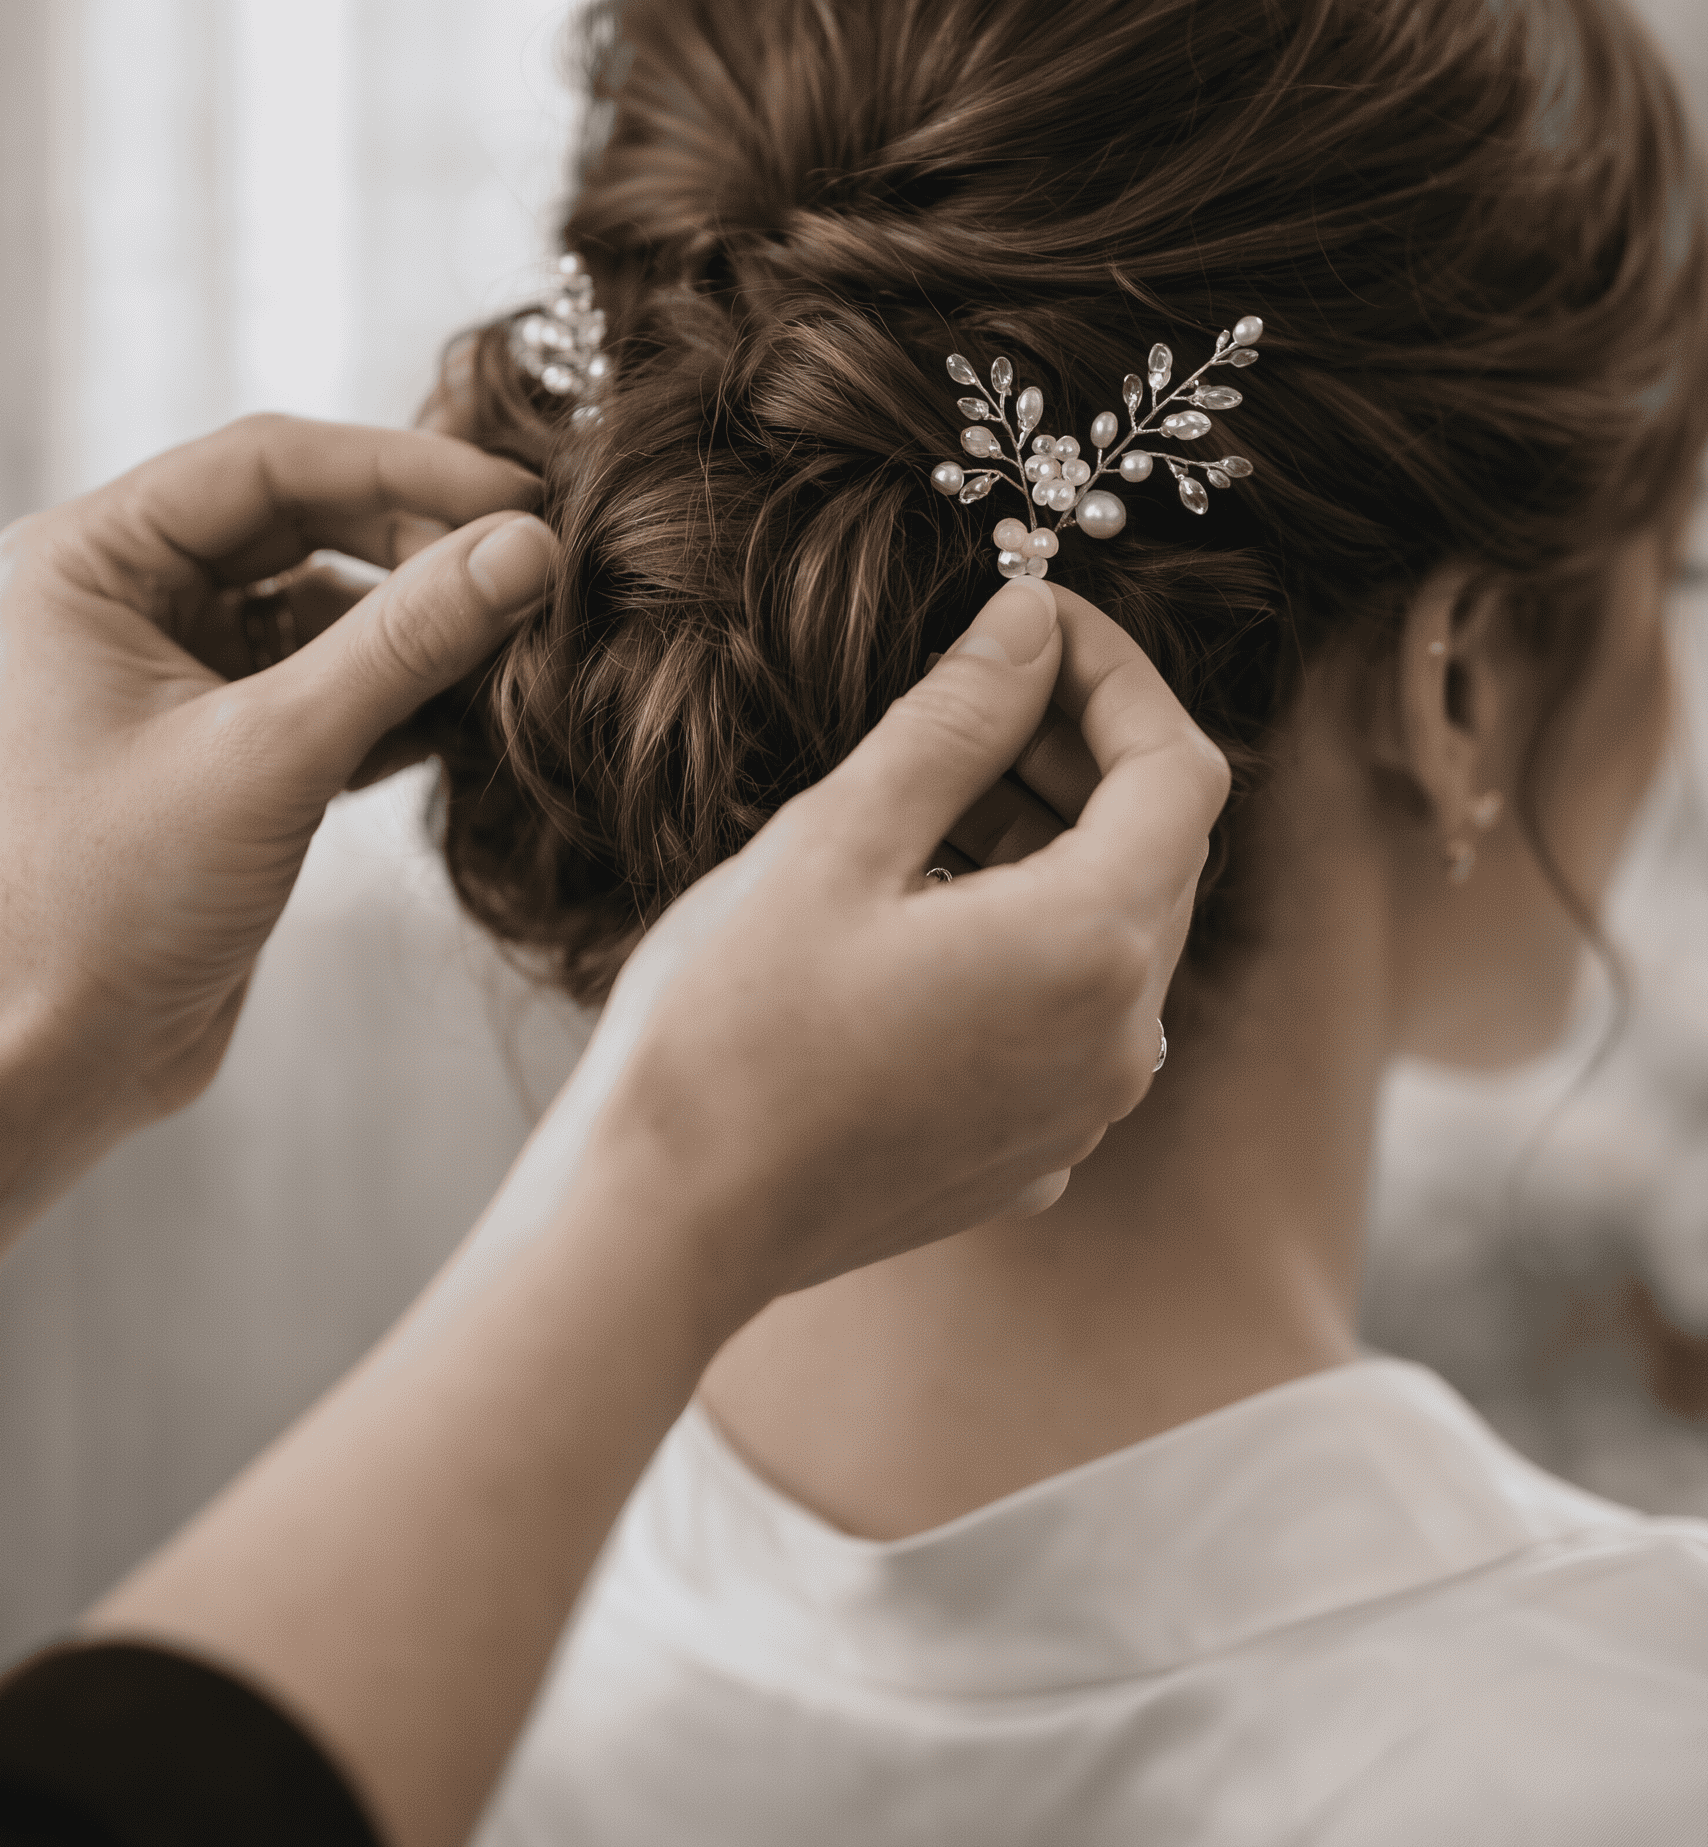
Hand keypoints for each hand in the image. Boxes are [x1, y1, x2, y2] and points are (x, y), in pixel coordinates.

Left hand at [0, 416, 551, 1136]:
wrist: (45, 1064)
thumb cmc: (105, 906)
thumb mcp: (272, 758)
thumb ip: (405, 644)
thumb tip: (530, 548)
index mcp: (88, 561)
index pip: (268, 462)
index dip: (405, 470)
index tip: (525, 498)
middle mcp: (121, 599)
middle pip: (304, 523)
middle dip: (422, 547)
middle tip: (541, 574)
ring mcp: (171, 676)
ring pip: (325, 609)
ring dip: (421, 628)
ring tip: (523, 649)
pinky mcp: (219, 753)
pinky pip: (329, 687)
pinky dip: (403, 698)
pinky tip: (479, 718)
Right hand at [464, 575, 1229, 1341]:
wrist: (666, 1223)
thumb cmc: (729, 1029)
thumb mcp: (837, 839)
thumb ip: (955, 722)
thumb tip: (1027, 625)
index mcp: (1092, 946)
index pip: (1181, 771)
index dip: (1120, 676)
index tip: (1034, 623)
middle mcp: (1122, 1041)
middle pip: (1162, 855)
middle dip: (1086, 754)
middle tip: (980, 692)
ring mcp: (1083, 1112)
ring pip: (1119, 938)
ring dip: (1056, 846)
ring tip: (937, 797)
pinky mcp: (1031, 1156)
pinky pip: (1073, 1019)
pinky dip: (1029, 942)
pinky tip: (922, 918)